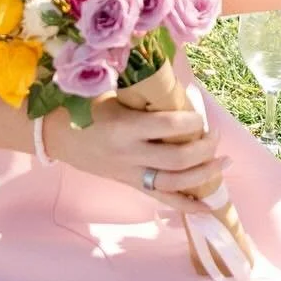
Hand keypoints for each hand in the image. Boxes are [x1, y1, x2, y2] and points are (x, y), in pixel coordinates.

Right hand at [43, 101, 223, 208]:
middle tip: (216, 136)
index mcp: (123, 127)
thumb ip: (140, 88)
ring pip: (173, 183)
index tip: (201, 114)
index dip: (191, 120)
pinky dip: (187, 204)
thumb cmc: (85, 106)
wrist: (56, 135)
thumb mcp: (109, 90)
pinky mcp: (131, 185)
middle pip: (176, 160)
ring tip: (224, 162)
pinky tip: (210, 205)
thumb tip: (176, 75)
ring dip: (204, 175)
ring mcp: (130, 173)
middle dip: (204, 149)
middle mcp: (128, 154)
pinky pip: (163, 199)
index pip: (167, 126)